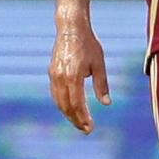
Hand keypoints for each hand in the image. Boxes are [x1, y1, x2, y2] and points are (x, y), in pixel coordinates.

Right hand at [49, 18, 110, 133]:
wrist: (71, 28)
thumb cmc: (88, 44)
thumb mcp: (99, 64)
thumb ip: (102, 84)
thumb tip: (106, 104)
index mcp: (73, 76)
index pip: (77, 104)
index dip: (83, 117)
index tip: (90, 128)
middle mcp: (60, 78)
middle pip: (66, 106)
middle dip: (75, 120)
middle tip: (86, 130)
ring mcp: (53, 76)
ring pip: (59, 102)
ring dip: (68, 114)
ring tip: (79, 122)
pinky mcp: (52, 73)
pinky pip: (56, 94)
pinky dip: (63, 104)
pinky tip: (71, 109)